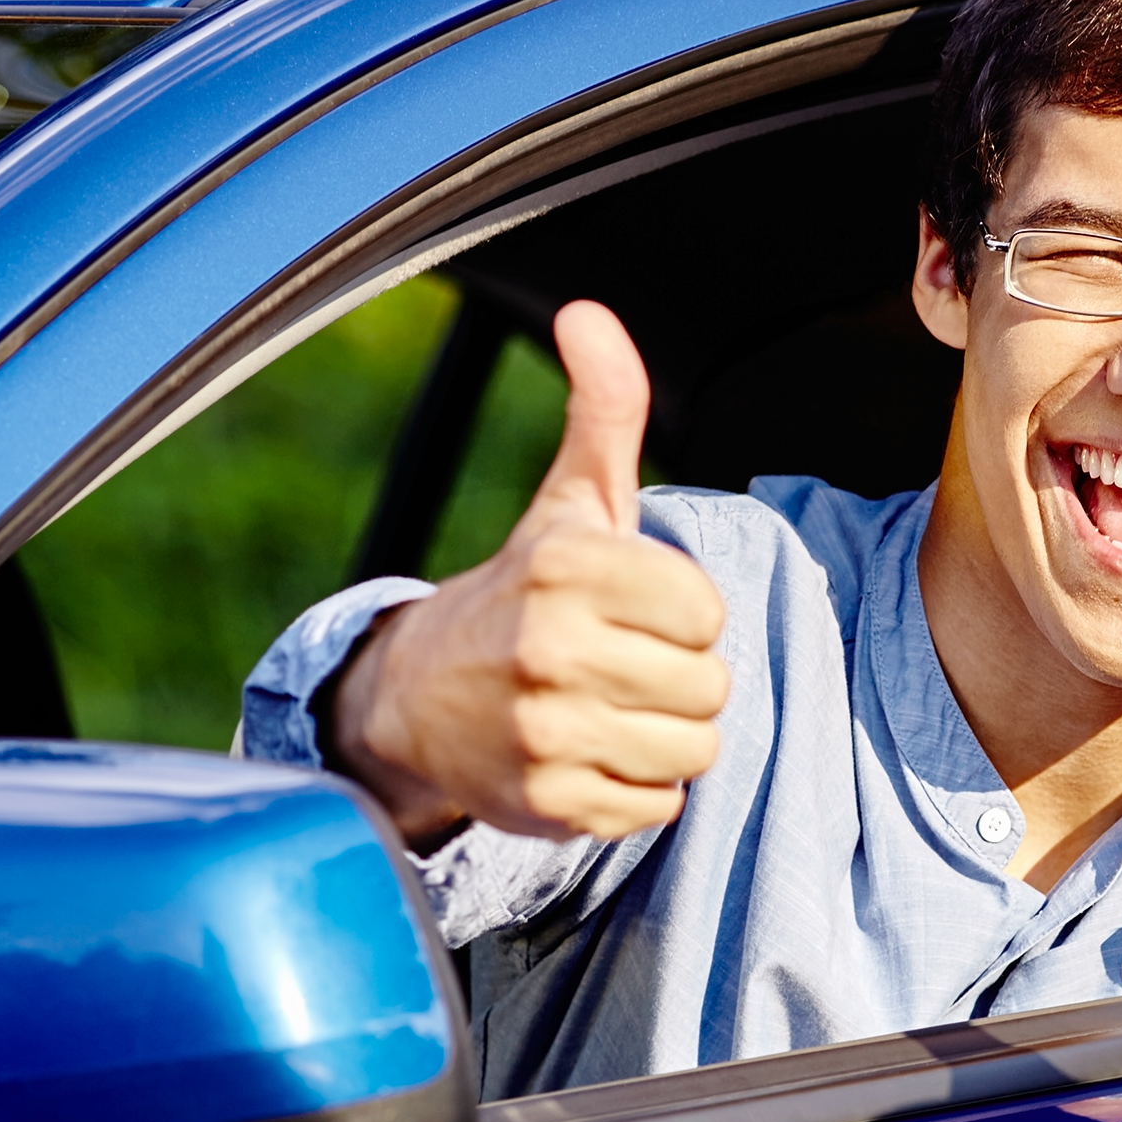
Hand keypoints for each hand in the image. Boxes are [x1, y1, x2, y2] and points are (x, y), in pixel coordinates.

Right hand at [326, 301, 729, 842]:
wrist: (412, 700)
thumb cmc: (520, 593)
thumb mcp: (567, 503)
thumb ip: (603, 411)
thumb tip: (588, 314)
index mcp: (568, 568)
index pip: (705, 611)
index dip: (680, 614)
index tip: (631, 610)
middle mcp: (550, 649)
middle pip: (709, 686)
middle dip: (677, 679)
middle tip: (619, 665)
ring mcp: (545, 733)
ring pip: (693, 750)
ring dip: (664, 737)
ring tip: (609, 710)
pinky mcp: (547, 804)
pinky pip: (657, 806)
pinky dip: (636, 790)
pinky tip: (589, 756)